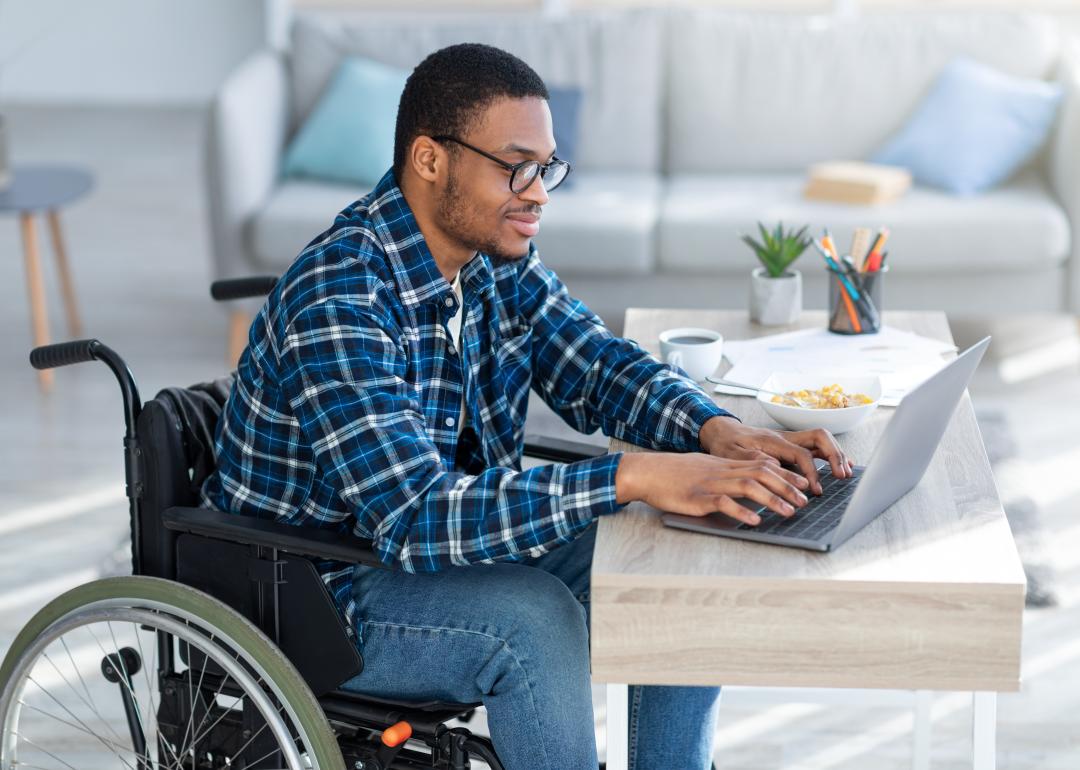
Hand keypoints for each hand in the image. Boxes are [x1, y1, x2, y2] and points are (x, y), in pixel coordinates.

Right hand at [615, 452, 810, 525]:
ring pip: (748, 486)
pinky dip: (742, 511)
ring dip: (772, 499)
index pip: (762, 464)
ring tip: (789, 511)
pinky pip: (724, 502)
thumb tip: (745, 481)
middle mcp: (722, 471)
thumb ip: (725, 472)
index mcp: (724, 464)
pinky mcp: (698, 497)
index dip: (785, 474)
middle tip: (805, 500)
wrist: (647, 472)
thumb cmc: (673, 473)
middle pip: (762, 473)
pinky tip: (755, 520)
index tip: (803, 483)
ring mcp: (710, 483)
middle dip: (787, 486)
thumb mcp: (703, 467)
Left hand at [698, 416, 852, 494]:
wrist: (721, 431)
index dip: (811, 471)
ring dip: (836, 454)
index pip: (801, 453)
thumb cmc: (725, 443)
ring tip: (846, 473)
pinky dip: (829, 455)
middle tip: (842, 476)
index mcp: (772, 440)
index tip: (814, 490)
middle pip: (819, 437)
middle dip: (834, 455)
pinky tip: (839, 466)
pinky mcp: (789, 446)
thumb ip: (753, 459)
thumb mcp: (732, 453)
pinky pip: (815, 447)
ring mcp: (789, 440)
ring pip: (820, 440)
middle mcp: (785, 437)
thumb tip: (776, 466)